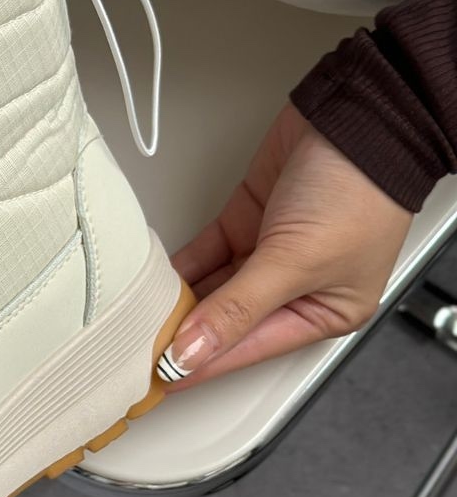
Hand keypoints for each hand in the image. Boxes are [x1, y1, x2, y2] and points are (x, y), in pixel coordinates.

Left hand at [163, 104, 411, 386]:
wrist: (357, 117)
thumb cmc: (358, 190)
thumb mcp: (294, 262)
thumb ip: (237, 309)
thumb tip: (194, 351)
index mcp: (324, 311)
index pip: (250, 349)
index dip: (203, 365)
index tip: (159, 379)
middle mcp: (297, 287)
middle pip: (228, 322)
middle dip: (186, 333)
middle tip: (137, 348)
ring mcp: (269, 251)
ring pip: (214, 287)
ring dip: (179, 300)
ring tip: (139, 317)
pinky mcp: (248, 219)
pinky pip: (208, 253)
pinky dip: (182, 266)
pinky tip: (153, 281)